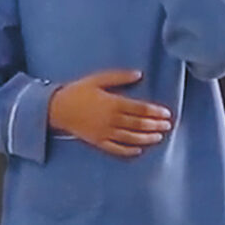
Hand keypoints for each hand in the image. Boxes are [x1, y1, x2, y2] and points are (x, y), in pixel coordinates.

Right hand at [48, 69, 173, 157]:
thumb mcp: (97, 79)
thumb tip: (139, 74)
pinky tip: (139, 150)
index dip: (154, 111)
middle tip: (168, 125)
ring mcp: (104, 133)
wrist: (56, 108)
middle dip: (155, 125)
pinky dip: (128, 151)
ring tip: (159, 137)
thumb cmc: (77, 91)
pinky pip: (116, 149)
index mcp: (112, 103)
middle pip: (138, 124)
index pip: (139, 109)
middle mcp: (110, 120)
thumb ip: (119, 77)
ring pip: (130, 137)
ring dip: (146, 138)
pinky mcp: (97, 142)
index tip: (166, 113)